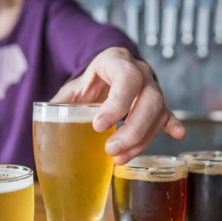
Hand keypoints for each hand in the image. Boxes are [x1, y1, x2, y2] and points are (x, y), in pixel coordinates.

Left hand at [51, 47, 184, 164]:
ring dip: (142, 139)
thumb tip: (44, 122)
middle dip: (132, 129)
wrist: (108, 68)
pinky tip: (176, 133)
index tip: (99, 126)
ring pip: (158, 112)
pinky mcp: (158, 104)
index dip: (117, 103)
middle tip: (111, 150)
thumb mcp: (74, 86)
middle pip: (149, 99)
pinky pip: (167, 114)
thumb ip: (62, 102)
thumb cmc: (91, 79)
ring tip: (120, 158)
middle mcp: (142, 73)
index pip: (126, 78)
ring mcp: (152, 88)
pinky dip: (171, 125)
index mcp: (118, 62)